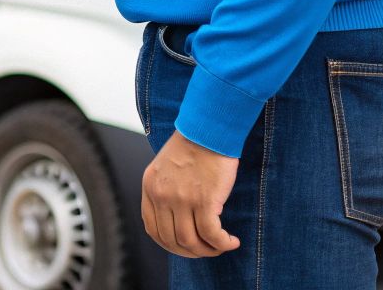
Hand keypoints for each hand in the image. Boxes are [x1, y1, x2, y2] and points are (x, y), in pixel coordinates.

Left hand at [141, 131, 240, 257]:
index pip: (152, 229)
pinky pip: (212, 235)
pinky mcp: (205, 200)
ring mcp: (181, 199)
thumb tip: (177, 219)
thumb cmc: (192, 146)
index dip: (170, 244)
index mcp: (150, 187)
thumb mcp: (165, 167)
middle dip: (191, 252)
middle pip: (171, 240)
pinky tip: (232, 241)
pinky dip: (223, 243)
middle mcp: (162, 196)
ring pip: (190, 242)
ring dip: (208, 250)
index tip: (186, 246)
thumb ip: (165, 190)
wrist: (208, 129)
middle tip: (208, 249)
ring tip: (222, 245)